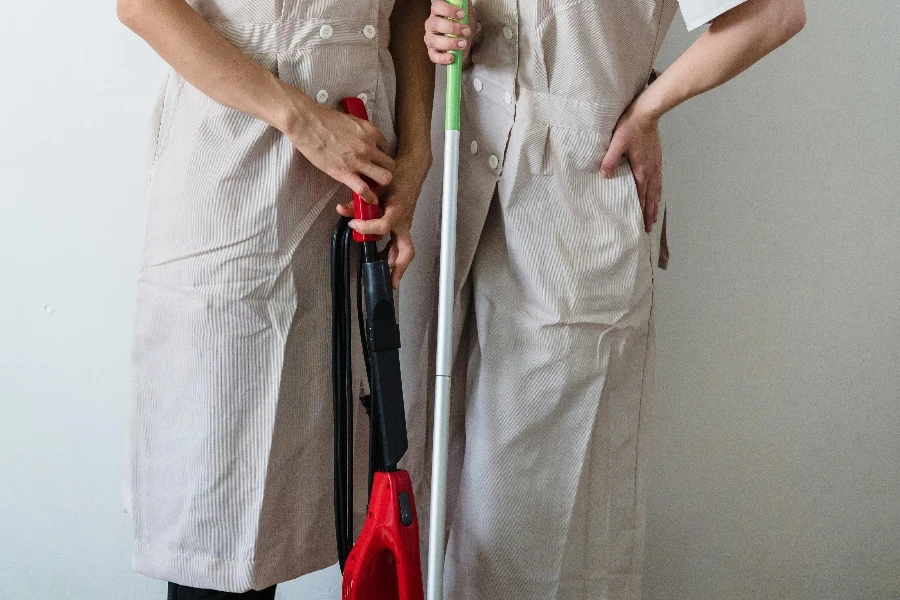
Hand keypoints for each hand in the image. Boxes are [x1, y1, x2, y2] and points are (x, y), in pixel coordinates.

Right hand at [283, 92, 393, 204]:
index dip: (380, 154)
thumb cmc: (322, 117)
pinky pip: (364, 190)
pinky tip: (368, 199)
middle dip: (384, 170)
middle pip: (390, 164)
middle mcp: (369, 147)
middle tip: (375, 173)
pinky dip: (368, 197)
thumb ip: (359, 130)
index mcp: (370, 131)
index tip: (373, 158)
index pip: (385, 147)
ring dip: (380, 183)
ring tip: (373, 186)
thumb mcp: (350, 119)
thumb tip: (359, 136)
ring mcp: (358, 161)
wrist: (306, 123)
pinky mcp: (344, 173)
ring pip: (384, 178)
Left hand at [336, 156, 427, 287]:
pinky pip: (399, 246)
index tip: (354, 224)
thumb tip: (341, 210)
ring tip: (379, 275)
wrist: (412, 171)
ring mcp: (405, 227)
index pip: (384, 225)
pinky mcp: (404, 228)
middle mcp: (404, 222)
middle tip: (386, 283)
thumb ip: (358, 201)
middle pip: (406, 251)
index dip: (368, 227)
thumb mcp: (375, 186)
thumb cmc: (395, 177)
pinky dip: (391, 256)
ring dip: (393, 265)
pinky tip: (380, 261)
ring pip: (404, 252)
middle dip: (397, 268)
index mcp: (397, 210)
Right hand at [425, 1, 476, 65]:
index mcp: (437, 13)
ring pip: (434, 40)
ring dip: (450, 42)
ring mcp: (430, 40)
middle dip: (452, 27)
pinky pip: (434, 56)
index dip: (448, 10)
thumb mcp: (467, 14)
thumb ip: (465, 5)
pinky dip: (443, 58)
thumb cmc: (463, 27)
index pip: (437, 7)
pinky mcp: (433, 53)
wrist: (465, 44)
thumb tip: (465, 0)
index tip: (462, 14)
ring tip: (463, 44)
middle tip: (466, 31)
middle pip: (435, 24)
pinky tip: (452, 57)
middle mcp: (431, 25)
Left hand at [600, 103, 661, 232]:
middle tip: (648, 228)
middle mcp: (651, 171)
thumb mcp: (616, 143)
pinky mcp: (657, 159)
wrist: (648, 112)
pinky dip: (658, 192)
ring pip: (656, 191)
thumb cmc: (631, 127)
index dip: (640, 211)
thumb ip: (610, 160)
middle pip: (651, 198)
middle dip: (649, 214)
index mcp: (641, 171)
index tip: (640, 224)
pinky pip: (659, 181)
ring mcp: (656, 165)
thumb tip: (605, 176)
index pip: (640, 196)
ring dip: (654, 205)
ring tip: (653, 217)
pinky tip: (656, 195)